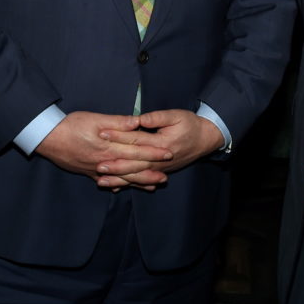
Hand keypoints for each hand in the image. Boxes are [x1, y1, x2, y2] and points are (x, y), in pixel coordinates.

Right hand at [35, 111, 172, 189]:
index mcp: (109, 146)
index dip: (153, 152)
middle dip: (150, 172)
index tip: (168, 153)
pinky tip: (123, 188)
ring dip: (138, 182)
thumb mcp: (95, 118)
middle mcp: (105, 161)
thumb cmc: (70, 125)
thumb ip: (117, 122)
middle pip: (132, 168)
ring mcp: (97, 169)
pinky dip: (118, 185)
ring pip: (121, 178)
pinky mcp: (88, 172)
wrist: (47, 138)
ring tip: (152, 186)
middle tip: (166, 177)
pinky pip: (107, 181)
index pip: (137, 149)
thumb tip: (137, 122)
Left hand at [98, 110, 222, 183]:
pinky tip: (115, 187)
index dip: (118, 136)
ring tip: (101, 180)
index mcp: (161, 143)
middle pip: (133, 163)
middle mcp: (159, 160)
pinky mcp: (159, 172)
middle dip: (115, 164)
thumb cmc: (190, 124)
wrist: (206, 140)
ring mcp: (159, 168)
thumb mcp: (176, 116)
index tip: (102, 133)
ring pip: (136, 176)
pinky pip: (142, 180)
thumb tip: (139, 118)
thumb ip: (157, 117)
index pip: (136, 139)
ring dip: (118, 179)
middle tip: (97, 164)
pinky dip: (128, 184)